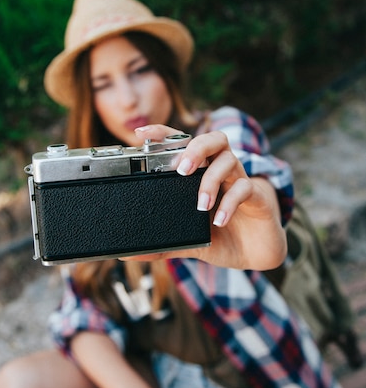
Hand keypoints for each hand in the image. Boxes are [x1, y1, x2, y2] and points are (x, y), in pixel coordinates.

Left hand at [133, 124, 286, 269]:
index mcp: (202, 174)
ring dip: (211, 179)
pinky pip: (245, 188)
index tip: (141, 133)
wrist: (256, 253)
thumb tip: (128, 254)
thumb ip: (161, 244)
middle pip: (213, 139)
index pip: (184, 144)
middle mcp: (221, 171)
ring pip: (229, 159)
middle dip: (196, 148)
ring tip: (201, 205)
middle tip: (181, 169)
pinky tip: (219, 221)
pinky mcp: (257, 196)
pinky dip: (230, 202)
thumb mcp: (188, 240)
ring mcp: (240, 181)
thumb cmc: (222, 237)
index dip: (164, 133)